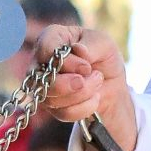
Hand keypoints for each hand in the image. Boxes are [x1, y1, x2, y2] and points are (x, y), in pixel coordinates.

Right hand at [33, 24, 138, 150]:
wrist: (110, 81)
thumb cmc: (103, 55)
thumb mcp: (104, 44)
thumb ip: (92, 45)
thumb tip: (79, 50)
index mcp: (52, 37)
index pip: (46, 48)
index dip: (67, 62)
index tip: (87, 67)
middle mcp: (41, 61)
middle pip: (43, 78)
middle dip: (70, 84)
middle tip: (93, 78)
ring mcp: (43, 85)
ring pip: (52, 99)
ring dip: (82, 95)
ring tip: (98, 83)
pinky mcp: (51, 105)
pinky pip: (63, 113)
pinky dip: (84, 108)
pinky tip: (94, 98)